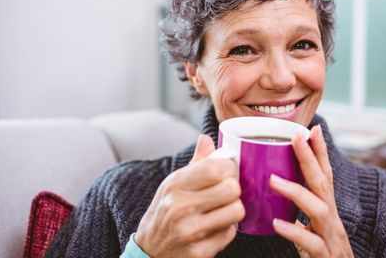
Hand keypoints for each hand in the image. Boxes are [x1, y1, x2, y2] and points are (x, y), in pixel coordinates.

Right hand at [135, 135, 244, 257]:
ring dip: (233, 210)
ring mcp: (190, 231)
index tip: (226, 173)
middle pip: (232, 188)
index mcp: (175, 185)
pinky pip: (230, 234)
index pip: (215, 168)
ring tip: (221, 210)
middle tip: (226, 193)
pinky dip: (226, 230)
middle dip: (233, 190)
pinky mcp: (199, 251)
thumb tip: (206, 138)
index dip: (229, 168)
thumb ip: (195, 163)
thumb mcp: (173, 185)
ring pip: (236, 211)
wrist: (148, 252)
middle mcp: (181, 207)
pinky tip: (213, 228)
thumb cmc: (164, 213)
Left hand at [269, 125, 353, 257]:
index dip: (320, 152)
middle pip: (323, 183)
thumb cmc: (323, 256)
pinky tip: (277, 223)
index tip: (312, 128)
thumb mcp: (313, 232)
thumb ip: (299, 216)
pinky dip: (294, 231)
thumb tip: (276, 197)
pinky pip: (311, 242)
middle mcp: (332, 220)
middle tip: (296, 136)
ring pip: (319, 209)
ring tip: (273, 180)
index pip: (324, 176)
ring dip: (296, 191)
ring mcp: (331, 238)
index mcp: (327, 211)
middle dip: (310, 158)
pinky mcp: (325, 256)